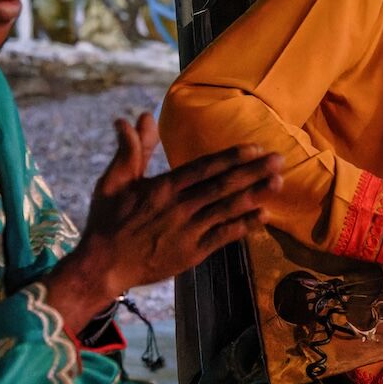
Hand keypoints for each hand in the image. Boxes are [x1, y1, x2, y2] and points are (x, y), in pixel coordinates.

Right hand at [41, 113, 282, 331]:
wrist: (102, 266)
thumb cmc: (108, 221)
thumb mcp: (114, 181)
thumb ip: (131, 149)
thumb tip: (136, 116)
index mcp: (163, 188)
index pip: (204, 168)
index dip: (231, 158)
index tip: (255, 147)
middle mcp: (180, 208)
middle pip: (223, 186)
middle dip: (253, 172)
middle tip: (280, 160)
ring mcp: (188, 231)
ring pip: (227, 210)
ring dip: (255, 195)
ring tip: (278, 182)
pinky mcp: (193, 253)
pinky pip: (223, 237)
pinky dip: (243, 226)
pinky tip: (263, 216)